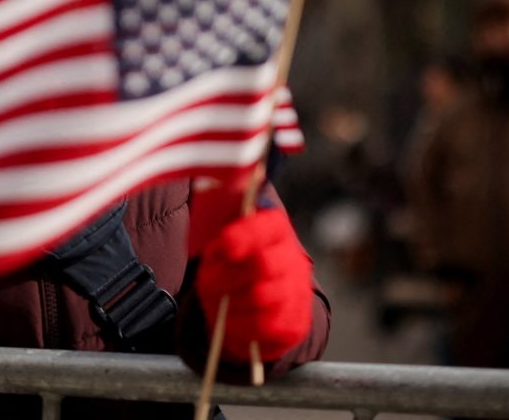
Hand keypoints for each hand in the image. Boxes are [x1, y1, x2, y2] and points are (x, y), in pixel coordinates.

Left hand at [195, 208, 312, 361]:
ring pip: (261, 297)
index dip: (247, 233)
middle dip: (230, 275)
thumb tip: (235, 181)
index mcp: (275, 229)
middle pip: (264, 264)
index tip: (225, 245)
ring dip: (231, 302)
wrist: (253, 307)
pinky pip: (264, 327)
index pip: (268, 225)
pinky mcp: (295, 324)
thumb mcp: (223, 238)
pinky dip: (240, 325)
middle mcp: (293, 258)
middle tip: (210, 283)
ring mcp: (297, 292)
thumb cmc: (232, 265)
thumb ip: (225, 208)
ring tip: (222, 302)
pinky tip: (233, 319)